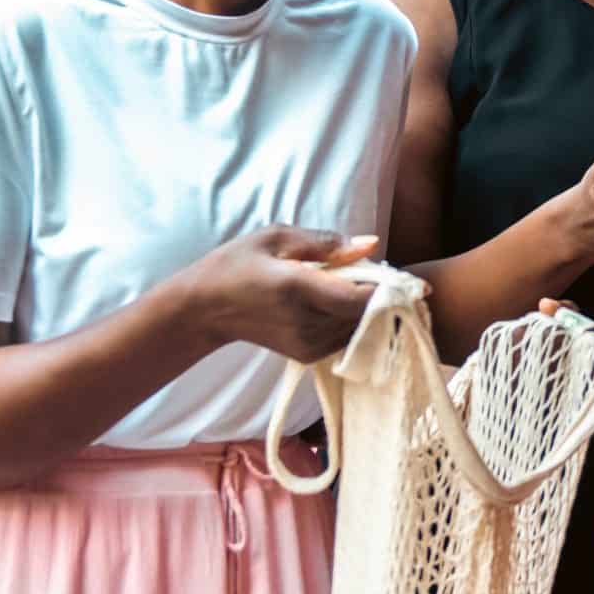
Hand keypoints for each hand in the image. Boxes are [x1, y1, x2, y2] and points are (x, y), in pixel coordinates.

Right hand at [183, 227, 379, 362]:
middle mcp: (305, 322)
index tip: (387, 269)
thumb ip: (327, 243)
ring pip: (360, 327)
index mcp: (296, 287)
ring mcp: (307, 344)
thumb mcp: (276, 238)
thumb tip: (371, 244)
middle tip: (364, 271)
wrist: (205, 309)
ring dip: (363, 308)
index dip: (384, 285)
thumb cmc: (238, 263)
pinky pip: (345, 337)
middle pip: (366, 314)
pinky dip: (349, 320)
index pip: (360, 297)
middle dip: (376, 293)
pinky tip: (331, 303)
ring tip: (342, 285)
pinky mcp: (307, 356)